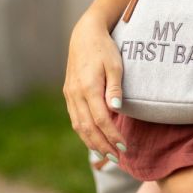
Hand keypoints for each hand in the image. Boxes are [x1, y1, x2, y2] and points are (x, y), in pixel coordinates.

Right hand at [63, 11, 126, 159]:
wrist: (85, 35)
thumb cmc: (104, 49)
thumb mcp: (115, 65)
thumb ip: (115, 88)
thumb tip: (116, 110)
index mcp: (89, 88)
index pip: (101, 120)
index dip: (112, 135)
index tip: (124, 146)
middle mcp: (76, 94)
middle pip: (88, 128)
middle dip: (102, 145)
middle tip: (117, 158)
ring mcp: (70, 94)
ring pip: (78, 125)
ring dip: (91, 142)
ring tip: (106, 154)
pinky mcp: (68, 93)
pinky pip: (75, 118)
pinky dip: (84, 132)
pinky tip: (94, 140)